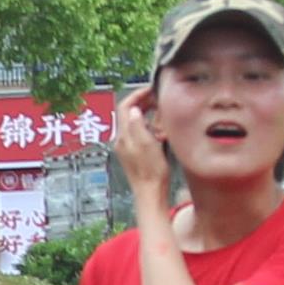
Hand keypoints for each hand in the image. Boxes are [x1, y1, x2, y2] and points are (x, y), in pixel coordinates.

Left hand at [112, 85, 173, 203]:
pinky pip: (139, 133)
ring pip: (134, 122)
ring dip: (147, 113)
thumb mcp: (148, 145)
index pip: (126, 106)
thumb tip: (136, 109)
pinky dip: (148, 126)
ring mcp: (127, 148)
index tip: (151, 89)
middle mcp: (122, 140)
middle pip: (129, 113)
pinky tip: (159, 129)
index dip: (138, 95)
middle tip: (159, 98)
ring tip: (161, 111)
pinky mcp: (134, 154)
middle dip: (143, 102)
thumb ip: (139, 125)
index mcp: (124, 136)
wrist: (150, 194)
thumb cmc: (151, 173)